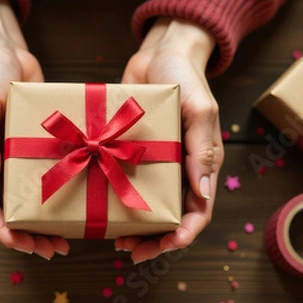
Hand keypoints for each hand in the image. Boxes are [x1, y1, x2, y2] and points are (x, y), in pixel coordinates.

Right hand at [0, 0, 68, 258]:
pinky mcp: (32, 144)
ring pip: (27, 198)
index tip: (27, 246)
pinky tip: (76, 201)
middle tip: (55, 248)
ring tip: (67, 236)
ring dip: (44, 220)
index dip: (4, 231)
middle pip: (7, 210)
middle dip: (29, 234)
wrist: (4, 49)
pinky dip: (56, 192)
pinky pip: (43, 174)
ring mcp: (12, 156)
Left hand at [116, 17, 223, 263]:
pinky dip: (116, 200)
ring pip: (146, 206)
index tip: (166, 244)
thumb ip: (202, 148)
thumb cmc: (185, 77)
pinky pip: (124, 182)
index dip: (184, 232)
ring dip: (134, 228)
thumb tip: (202, 194)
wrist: (159, 52)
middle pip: (171, 217)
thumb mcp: (199, 108)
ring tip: (116, 240)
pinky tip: (100, 208)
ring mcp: (154, 163)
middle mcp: (178, 169)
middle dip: (154, 240)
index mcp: (200, 164)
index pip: (199, 210)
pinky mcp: (129, 151)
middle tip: (130, 250)